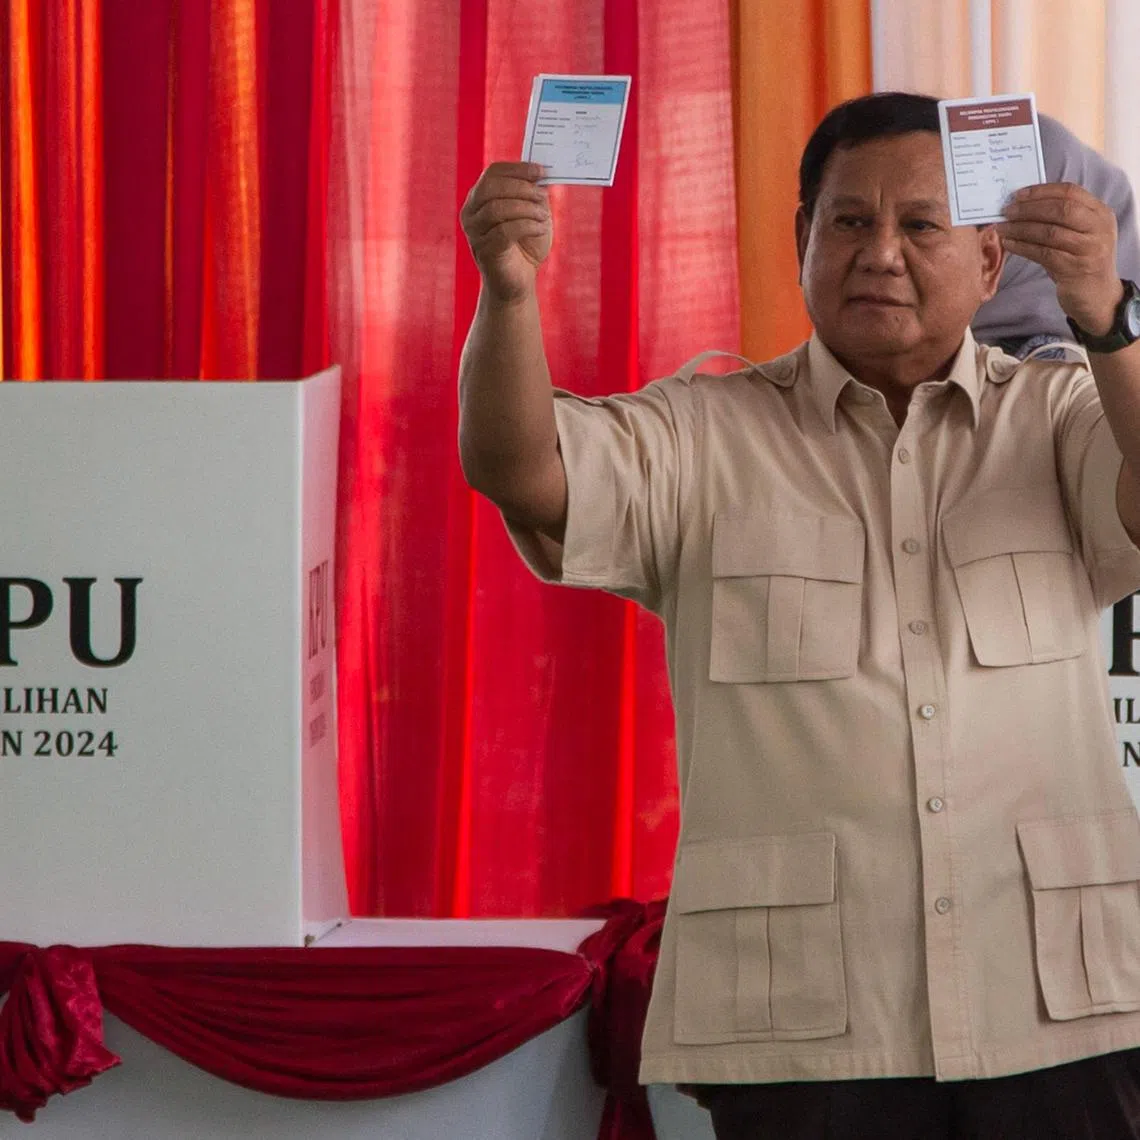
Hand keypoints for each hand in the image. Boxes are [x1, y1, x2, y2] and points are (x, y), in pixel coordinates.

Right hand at [460, 162, 551, 303]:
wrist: (518, 283)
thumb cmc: (525, 246)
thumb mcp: (531, 213)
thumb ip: (532, 194)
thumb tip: (540, 175)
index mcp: (479, 199)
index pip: (493, 173)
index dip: (518, 169)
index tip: (541, 171)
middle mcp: (471, 213)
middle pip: (492, 187)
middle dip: (522, 188)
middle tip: (543, 195)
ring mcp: (474, 233)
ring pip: (497, 209)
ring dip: (526, 208)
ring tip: (544, 216)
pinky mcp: (484, 251)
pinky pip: (505, 231)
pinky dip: (527, 226)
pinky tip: (540, 228)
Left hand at [998, 182, 1122, 334]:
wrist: (1096, 296)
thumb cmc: (1079, 261)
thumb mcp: (1079, 234)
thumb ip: (1060, 218)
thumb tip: (1022, 205)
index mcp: (1100, 213)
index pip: (1070, 192)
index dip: (1042, 191)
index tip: (1017, 194)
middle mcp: (1099, 228)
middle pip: (1061, 209)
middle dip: (1029, 209)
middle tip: (1006, 211)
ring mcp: (1090, 248)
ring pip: (1050, 232)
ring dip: (1021, 228)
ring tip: (1002, 228)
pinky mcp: (1076, 268)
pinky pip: (1044, 253)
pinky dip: (1023, 247)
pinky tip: (1009, 244)